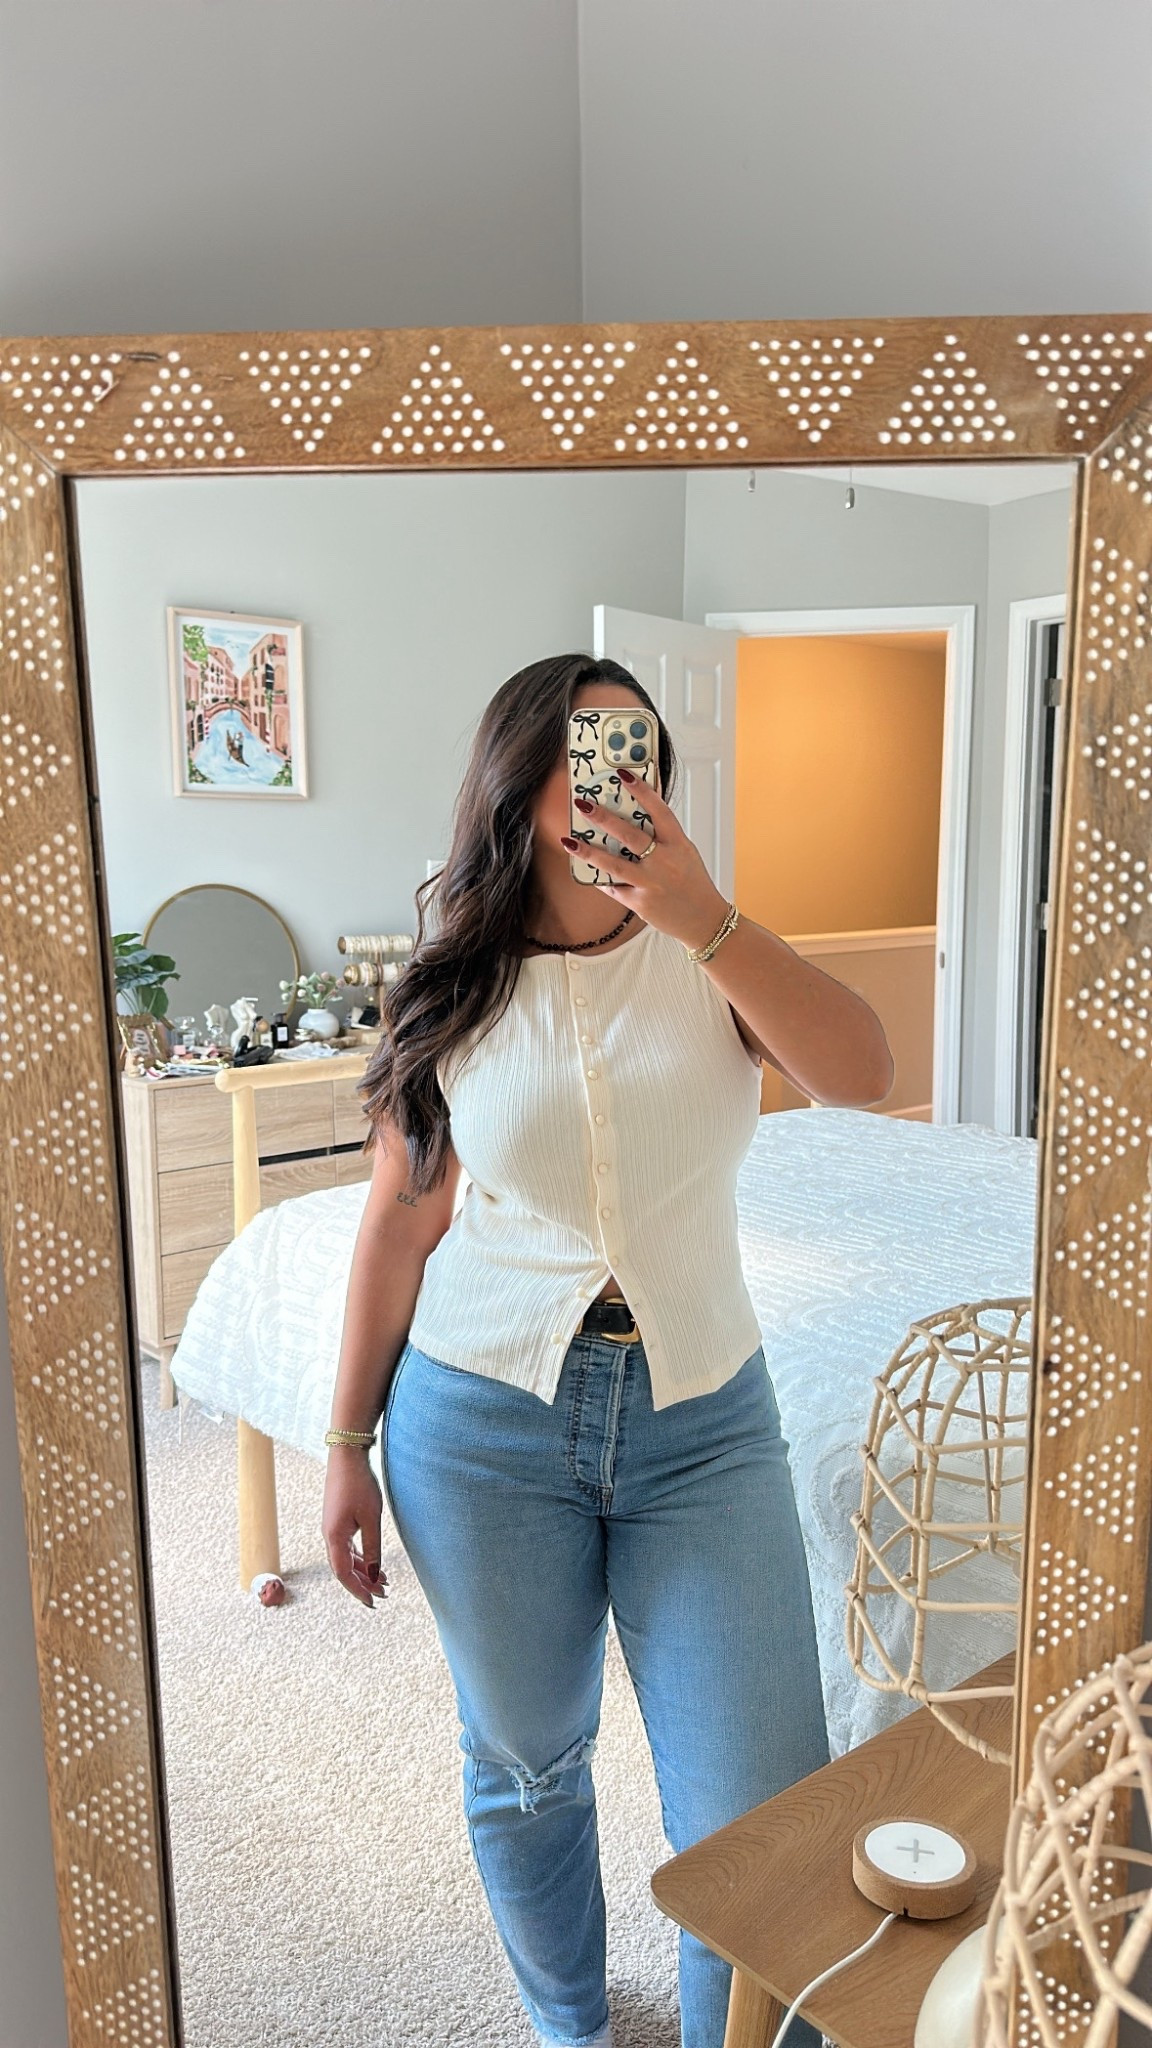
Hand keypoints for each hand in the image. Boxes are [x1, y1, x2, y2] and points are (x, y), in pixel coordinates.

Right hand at [321, 1451, 385, 1609]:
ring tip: (383, 1582)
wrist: (347, 1455)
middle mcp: (329, 1536)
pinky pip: (347, 1547)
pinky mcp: (338, 1521)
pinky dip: (361, 1557)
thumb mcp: (371, 1518)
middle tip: (383, 1596)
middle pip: (344, 1569)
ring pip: (346, 1558)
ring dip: (363, 1571)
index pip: (343, 1574)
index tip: (373, 1602)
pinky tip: (373, 1563)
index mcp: (334, 1537)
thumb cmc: (359, 1484)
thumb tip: (375, 1573)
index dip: (358, 1590)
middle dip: (363, 1584)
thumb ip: (373, 1547)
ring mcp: (333, 1528)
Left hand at [561, 770, 727, 951]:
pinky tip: (586, 870)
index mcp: (678, 844)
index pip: (659, 811)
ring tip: (569, 841)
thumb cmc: (693, 882)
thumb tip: (635, 814)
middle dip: (604, 818)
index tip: (623, 774)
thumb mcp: (685, 853)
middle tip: (583, 804)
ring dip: (589, 852)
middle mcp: (665, 862)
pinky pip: (614, 888)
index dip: (642, 790)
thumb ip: (664, 836)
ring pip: (614, 864)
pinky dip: (600, 879)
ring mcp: (651, 884)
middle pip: (630, 835)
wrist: (704, 920)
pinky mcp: (640, 903)